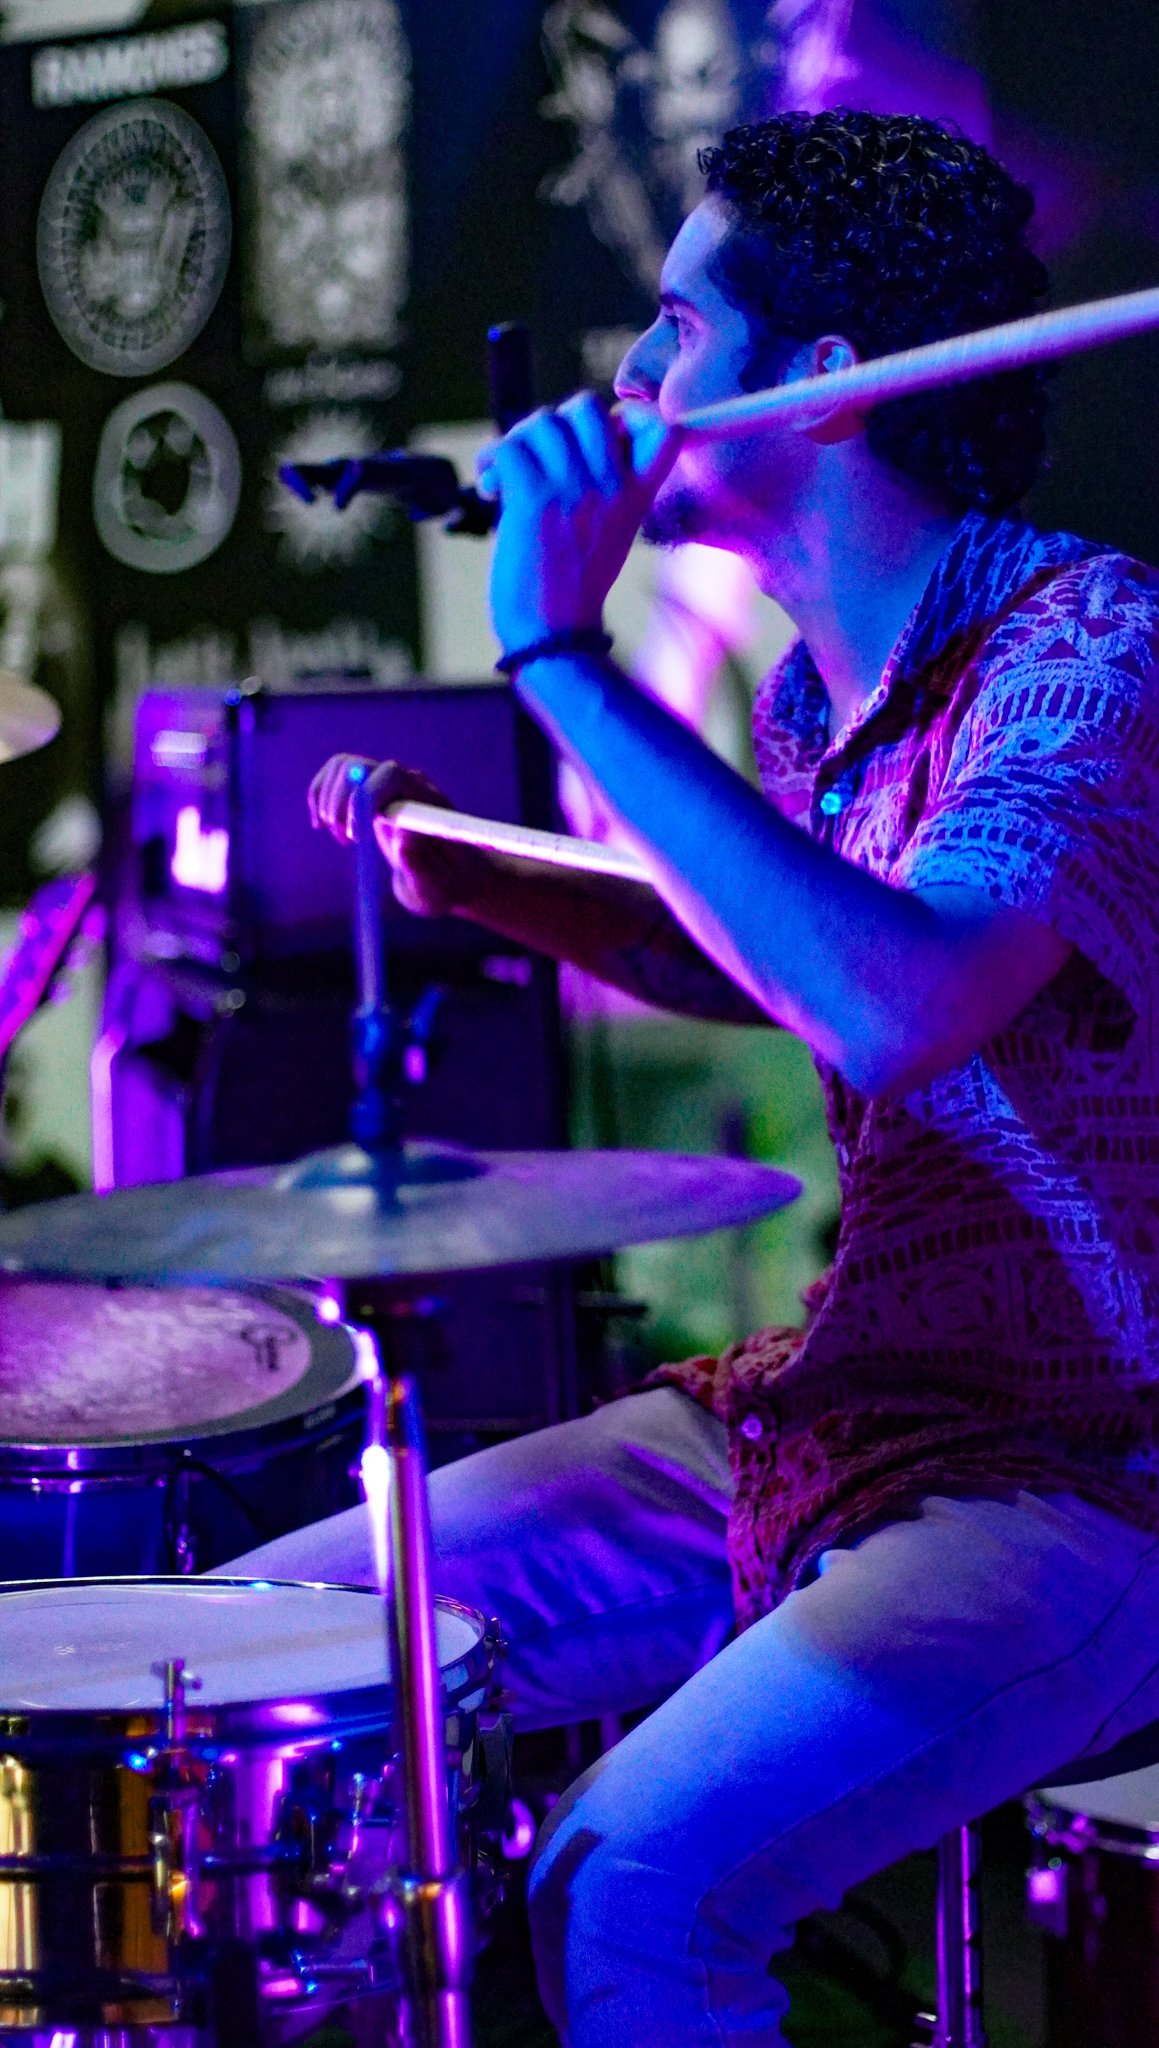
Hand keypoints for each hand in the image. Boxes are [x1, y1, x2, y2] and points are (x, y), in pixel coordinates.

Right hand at [307, 754, 488, 916]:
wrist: (450, 877)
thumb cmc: (446, 884)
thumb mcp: (436, 885)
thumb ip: (422, 864)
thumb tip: (402, 835)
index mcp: (426, 799)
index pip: (390, 775)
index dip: (364, 798)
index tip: (355, 837)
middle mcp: (405, 783)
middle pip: (358, 766)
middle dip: (339, 802)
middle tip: (344, 841)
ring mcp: (386, 784)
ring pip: (342, 767)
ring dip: (327, 800)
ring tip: (340, 837)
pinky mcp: (369, 791)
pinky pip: (336, 776)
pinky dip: (320, 797)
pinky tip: (322, 825)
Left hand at [477, 393, 676, 656]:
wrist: (554, 638)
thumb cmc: (574, 589)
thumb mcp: (613, 532)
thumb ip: (605, 484)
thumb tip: (564, 435)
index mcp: (637, 494)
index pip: (661, 426)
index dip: (625, 416)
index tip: (598, 439)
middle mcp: (611, 485)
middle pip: (583, 406)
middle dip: (552, 424)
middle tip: (537, 459)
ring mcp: (573, 490)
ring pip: (540, 423)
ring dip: (516, 444)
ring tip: (505, 478)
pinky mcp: (534, 500)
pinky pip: (508, 448)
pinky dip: (491, 461)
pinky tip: (491, 488)